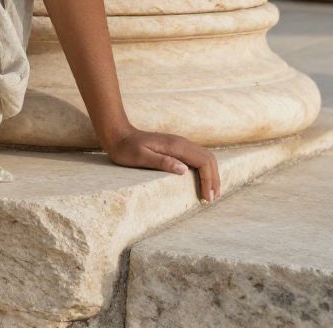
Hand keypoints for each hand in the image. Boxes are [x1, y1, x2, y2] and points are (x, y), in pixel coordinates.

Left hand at [102, 125, 221, 201]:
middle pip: (209, 159)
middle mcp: (181, 143)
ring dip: (212, 175)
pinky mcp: (176, 147)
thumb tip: (183, 169)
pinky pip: (197, 158)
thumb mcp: (140, 157)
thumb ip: (161, 162)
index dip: (209, 180)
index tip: (207, 198)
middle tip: (212, 199)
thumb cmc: (126, 148)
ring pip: (205, 157)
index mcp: (175, 146)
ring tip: (211, 193)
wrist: (118, 134)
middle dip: (214, 179)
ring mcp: (179, 144)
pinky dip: (205, 170)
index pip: (203, 162)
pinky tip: (202, 181)